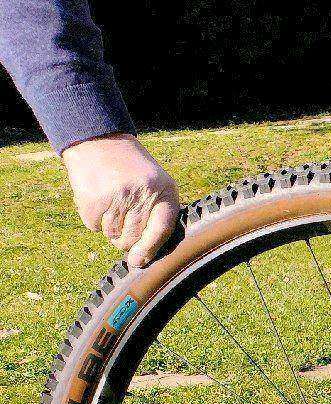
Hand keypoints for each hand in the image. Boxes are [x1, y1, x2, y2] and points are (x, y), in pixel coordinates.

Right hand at [62, 134, 180, 269]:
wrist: (100, 141)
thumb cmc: (131, 169)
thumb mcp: (156, 183)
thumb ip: (157, 214)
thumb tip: (142, 258)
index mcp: (164, 191)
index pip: (162, 229)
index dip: (151, 249)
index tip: (139, 262)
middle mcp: (144, 194)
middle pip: (135, 236)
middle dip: (126, 241)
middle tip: (121, 231)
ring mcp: (118, 197)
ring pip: (113, 234)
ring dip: (109, 231)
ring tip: (110, 210)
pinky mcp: (94, 199)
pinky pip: (94, 227)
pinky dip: (93, 222)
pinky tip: (97, 203)